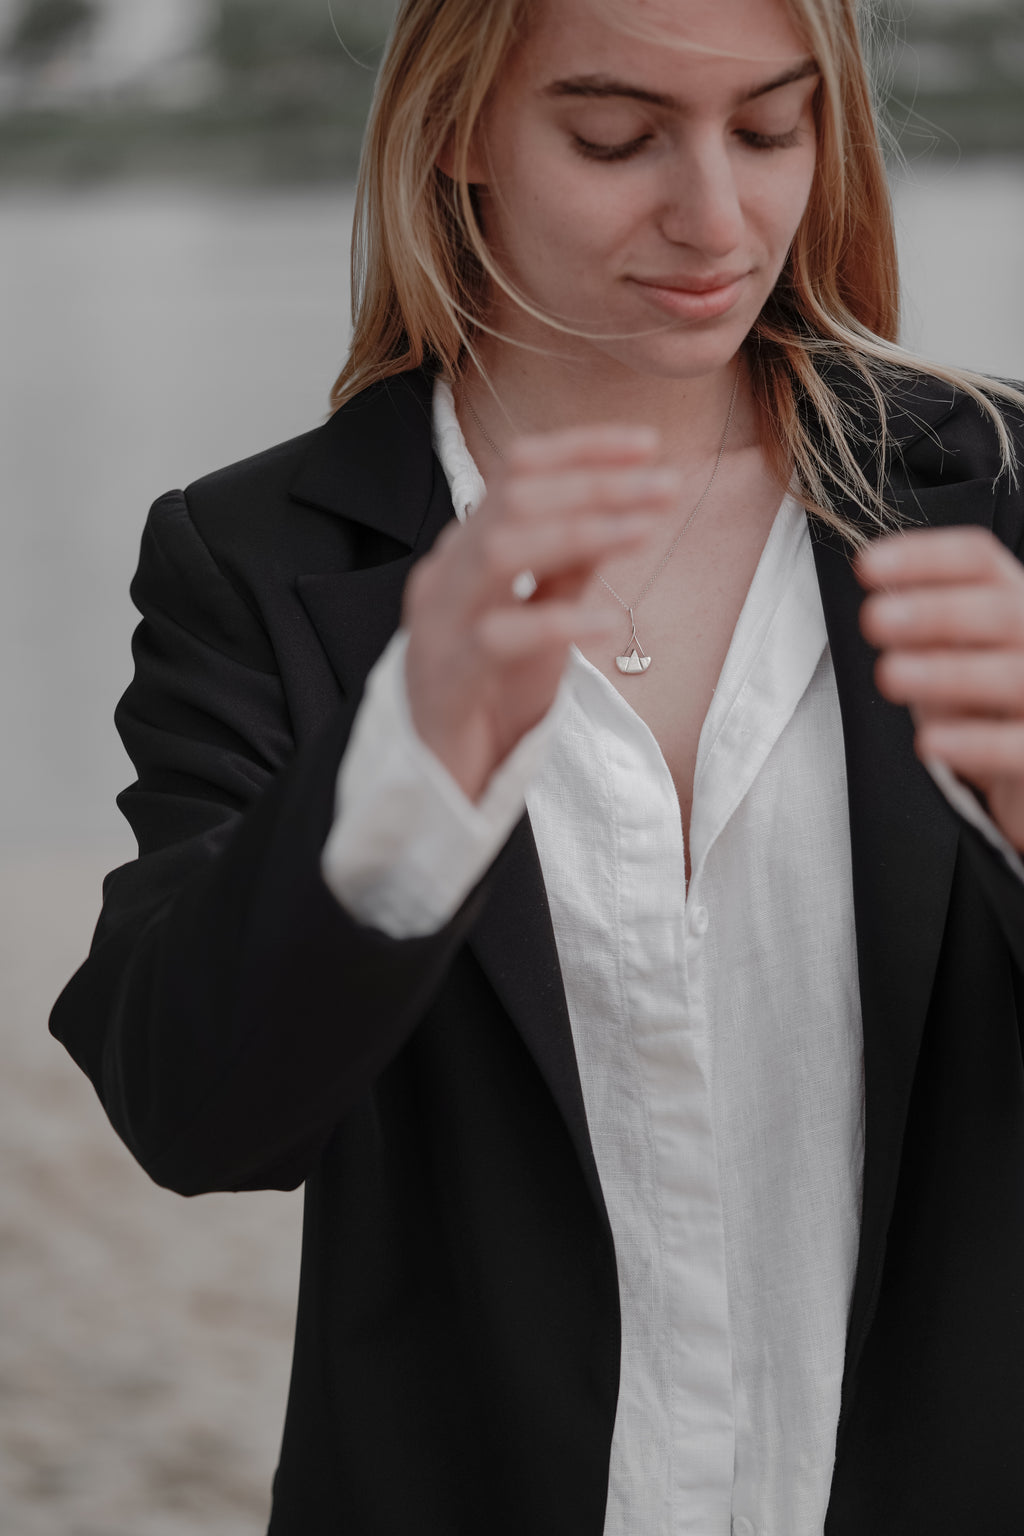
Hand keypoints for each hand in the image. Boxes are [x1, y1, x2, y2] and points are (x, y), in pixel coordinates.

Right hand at [403, 425, 679, 800]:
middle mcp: (445, 573)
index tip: (649, 446)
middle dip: (595, 483)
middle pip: (513, 498)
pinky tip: (607, 625)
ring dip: (579, 532)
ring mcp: (439, 622)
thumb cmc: (492, 694)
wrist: (438, 778)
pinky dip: (558, 622)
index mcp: (466, 549)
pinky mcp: (447, 676)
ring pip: (500, 549)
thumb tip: (622, 511)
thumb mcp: (544, 621)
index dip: (582, 449)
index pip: (517, 470)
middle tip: (664, 484)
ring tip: (644, 530)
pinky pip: (500, 636)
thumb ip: (570, 568)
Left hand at [858, 526, 1023, 849]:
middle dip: (936, 612)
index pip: (979, 559)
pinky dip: (974, 743)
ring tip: (890, 675)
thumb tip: (881, 602)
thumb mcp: (956, 654)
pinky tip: (929, 743)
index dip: (925, 557)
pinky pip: (1018, 746)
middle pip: (1002, 612)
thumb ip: (928, 628)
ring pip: (1013, 676)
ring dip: (947, 673)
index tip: (866, 566)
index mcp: (1018, 601)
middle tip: (873, 619)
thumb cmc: (984, 705)